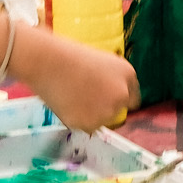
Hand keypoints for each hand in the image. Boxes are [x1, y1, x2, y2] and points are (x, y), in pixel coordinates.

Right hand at [14, 28, 136, 130]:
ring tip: (72, 97)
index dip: (118, 99)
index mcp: (127, 74)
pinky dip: (76, 120)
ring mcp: (107, 111)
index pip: (132, 99)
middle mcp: (122, 95)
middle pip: (116, 112)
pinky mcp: (90, 124)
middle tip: (83, 97)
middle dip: (104, 108)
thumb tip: (110, 96)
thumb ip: (112, 80)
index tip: (107, 100)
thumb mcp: (101, 61)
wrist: (49, 63)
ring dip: (90, 115)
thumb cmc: (69, 56)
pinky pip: (85, 127)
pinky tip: (66, 104)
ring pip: (101, 121)